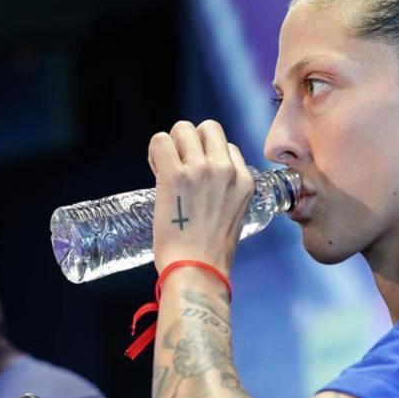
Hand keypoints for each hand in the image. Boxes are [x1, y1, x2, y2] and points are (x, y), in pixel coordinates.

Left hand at [147, 120, 254, 274]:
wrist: (197, 270)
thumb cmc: (211, 253)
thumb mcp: (234, 216)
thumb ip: (226, 193)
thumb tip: (206, 186)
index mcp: (244, 181)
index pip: (227, 146)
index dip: (208, 156)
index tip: (197, 175)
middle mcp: (225, 169)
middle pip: (207, 127)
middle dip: (191, 141)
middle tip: (179, 164)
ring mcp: (200, 170)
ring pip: (182, 128)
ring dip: (171, 144)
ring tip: (165, 166)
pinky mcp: (174, 175)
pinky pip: (160, 141)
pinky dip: (154, 150)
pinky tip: (155, 167)